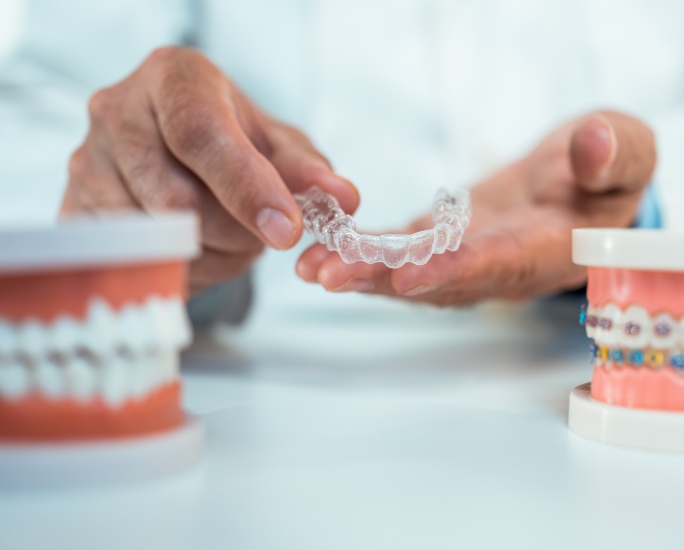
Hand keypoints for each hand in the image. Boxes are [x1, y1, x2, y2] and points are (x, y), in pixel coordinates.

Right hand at [61, 47, 358, 294]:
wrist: (170, 149)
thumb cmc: (231, 142)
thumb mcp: (277, 146)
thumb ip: (308, 170)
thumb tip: (343, 197)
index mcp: (173, 78)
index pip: (201, 132)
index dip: (246, 187)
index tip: (286, 231)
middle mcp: (116, 111)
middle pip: (176, 198)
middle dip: (233, 234)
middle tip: (258, 235)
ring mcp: (85, 163)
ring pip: (154, 240)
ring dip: (208, 256)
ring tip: (223, 235)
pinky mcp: (72, 212)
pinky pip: (131, 264)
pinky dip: (177, 271)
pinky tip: (193, 249)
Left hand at [296, 111, 654, 305]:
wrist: (583, 188)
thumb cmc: (609, 173)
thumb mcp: (628, 153)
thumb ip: (615, 155)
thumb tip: (592, 145)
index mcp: (547, 248)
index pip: (500, 264)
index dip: (456, 271)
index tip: (409, 275)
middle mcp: (501, 266)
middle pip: (440, 281)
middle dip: (385, 280)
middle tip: (329, 275)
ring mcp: (468, 259)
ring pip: (413, 275)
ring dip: (362, 274)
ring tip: (310, 269)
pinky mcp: (445, 244)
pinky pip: (403, 253)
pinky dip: (364, 252)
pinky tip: (321, 250)